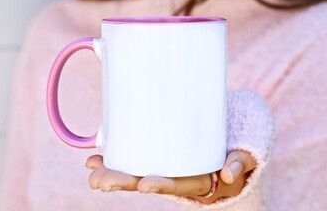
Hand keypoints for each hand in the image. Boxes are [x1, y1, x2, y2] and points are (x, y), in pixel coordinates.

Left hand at [86, 150, 255, 203]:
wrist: (224, 148)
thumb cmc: (234, 156)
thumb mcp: (242, 159)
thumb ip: (240, 162)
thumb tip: (231, 172)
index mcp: (196, 181)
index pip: (177, 186)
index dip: (161, 186)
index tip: (144, 185)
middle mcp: (175, 176)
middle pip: (147, 182)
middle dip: (123, 183)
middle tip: (100, 182)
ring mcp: (163, 166)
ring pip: (135, 172)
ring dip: (112, 171)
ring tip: (91, 167)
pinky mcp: (156, 154)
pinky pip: (133, 158)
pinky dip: (115, 156)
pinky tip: (97, 154)